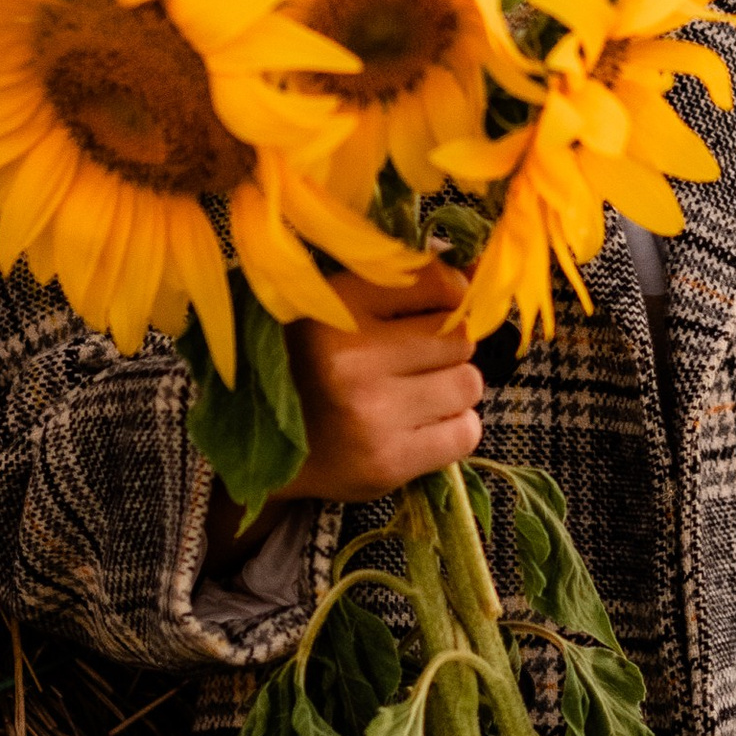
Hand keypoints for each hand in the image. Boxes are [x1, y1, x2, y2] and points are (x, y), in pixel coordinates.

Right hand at [285, 261, 485, 502]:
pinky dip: (451, 429)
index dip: (449, 295)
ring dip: (450, 389)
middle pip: (459, 338)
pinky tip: (415, 426)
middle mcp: (351, 361)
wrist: (256, 446)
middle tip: (412, 361)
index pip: (436, 282)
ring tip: (412, 395)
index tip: (431, 310)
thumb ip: (404, 282)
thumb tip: (479, 270)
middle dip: (446, 348)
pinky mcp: (386, 464)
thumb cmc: (307, 361)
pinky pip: (465, 433)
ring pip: (469, 384)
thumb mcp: (337, 304)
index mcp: (334, 308)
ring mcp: (370, 417)